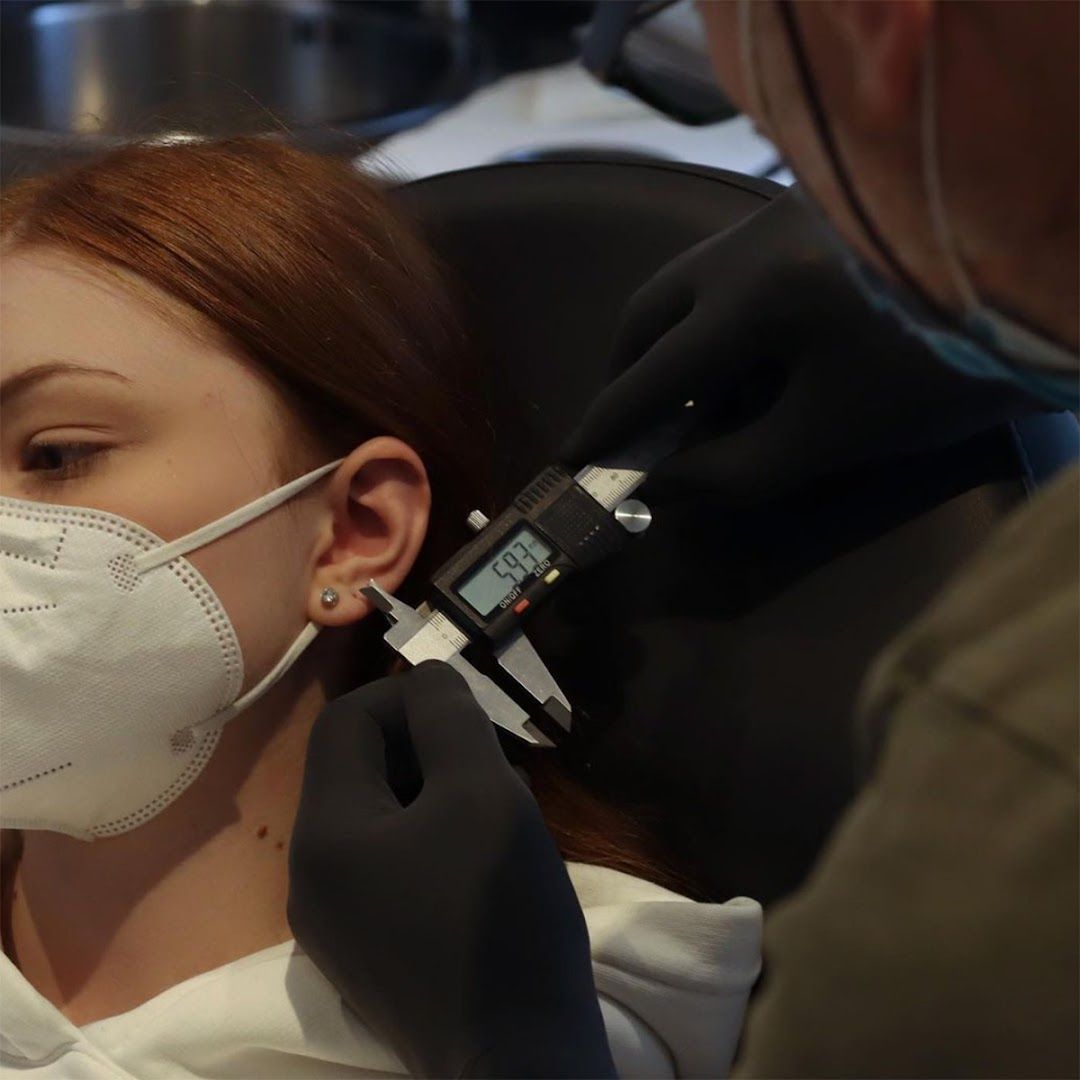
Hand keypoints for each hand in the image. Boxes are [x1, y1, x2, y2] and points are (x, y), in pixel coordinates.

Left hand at [288, 660, 615, 1078]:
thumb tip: (428, 677)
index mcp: (324, 833)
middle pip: (356, 769)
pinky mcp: (366, 954)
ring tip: (493, 804)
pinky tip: (479, 857)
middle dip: (423, 745)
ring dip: (432, 790)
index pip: (346, 723)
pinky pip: (387, 866)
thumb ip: (448, 719)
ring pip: (376, 817)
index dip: (406, 697)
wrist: (517, 1058)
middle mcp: (310, 877)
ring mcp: (334, 924)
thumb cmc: (500, 914)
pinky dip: (429, 838)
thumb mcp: (483, 792)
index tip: (469, 711)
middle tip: (489, 758)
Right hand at [562, 189, 1040, 505]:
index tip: (571, 455)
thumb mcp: (831, 440)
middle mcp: (750, 240)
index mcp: (753, 295)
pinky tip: (746, 362)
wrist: (1039, 286)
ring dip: (674, 343)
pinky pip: (733, 270)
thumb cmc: (940, 375)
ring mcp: (782, 216)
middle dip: (629, 370)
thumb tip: (661, 483)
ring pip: (690, 282)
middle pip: (652, 305)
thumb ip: (733, 471)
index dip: (607, 423)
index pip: (653, 371)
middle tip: (628, 426)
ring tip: (688, 403)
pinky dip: (718, 321)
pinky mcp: (812, 215)